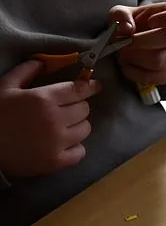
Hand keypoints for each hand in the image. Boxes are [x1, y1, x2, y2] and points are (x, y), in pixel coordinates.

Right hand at [0, 61, 100, 177]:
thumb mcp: (5, 87)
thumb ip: (25, 72)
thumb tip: (43, 63)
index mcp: (43, 99)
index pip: (78, 90)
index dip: (90, 86)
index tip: (96, 85)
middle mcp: (55, 120)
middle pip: (84, 109)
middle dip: (78, 106)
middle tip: (67, 109)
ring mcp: (58, 143)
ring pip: (85, 129)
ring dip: (78, 126)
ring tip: (64, 126)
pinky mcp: (57, 162)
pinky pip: (81, 152)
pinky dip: (75, 147)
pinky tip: (64, 144)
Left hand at [109, 1, 165, 85]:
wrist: (137, 44)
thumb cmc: (133, 24)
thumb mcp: (123, 14)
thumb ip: (121, 16)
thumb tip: (126, 29)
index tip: (150, 21)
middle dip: (140, 42)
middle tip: (122, 43)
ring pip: (161, 61)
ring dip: (136, 59)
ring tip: (122, 55)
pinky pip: (157, 77)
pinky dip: (137, 73)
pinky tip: (126, 66)